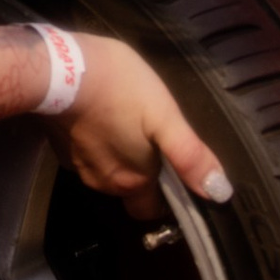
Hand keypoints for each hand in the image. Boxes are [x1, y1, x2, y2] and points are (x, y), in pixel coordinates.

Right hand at [58, 35, 230, 205]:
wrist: (59, 68)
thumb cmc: (121, 89)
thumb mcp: (166, 116)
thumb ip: (191, 156)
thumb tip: (220, 193)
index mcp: (133, 181)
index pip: (151, 210)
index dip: (164, 199)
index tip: (171, 176)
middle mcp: (104, 183)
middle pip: (128, 191)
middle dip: (140, 175)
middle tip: (149, 143)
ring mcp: (78, 167)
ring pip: (105, 173)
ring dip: (116, 157)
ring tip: (124, 125)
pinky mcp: (59, 148)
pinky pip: (84, 156)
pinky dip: (93, 144)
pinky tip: (99, 119)